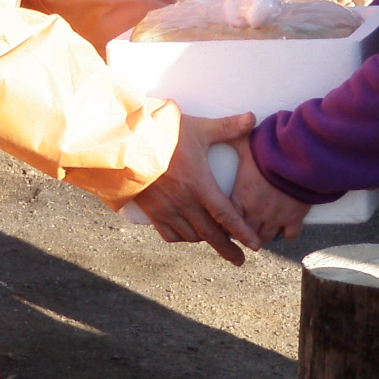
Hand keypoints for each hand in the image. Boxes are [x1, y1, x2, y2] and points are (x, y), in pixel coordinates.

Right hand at [131, 113, 260, 264]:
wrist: (124, 144)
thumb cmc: (163, 134)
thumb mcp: (197, 128)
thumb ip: (226, 127)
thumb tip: (253, 118)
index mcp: (200, 186)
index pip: (227, 215)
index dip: (242, 232)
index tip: (255, 247)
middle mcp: (185, 203)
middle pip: (211, 234)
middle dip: (227, 249)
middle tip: (239, 261)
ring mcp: (166, 210)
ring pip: (191, 236)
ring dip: (204, 241)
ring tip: (215, 242)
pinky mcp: (151, 212)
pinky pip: (169, 234)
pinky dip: (181, 238)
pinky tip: (187, 235)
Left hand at [230, 133, 310, 243]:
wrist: (300, 156)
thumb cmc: (272, 149)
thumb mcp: (247, 143)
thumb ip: (234, 138)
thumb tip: (228, 130)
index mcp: (240, 196)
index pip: (227, 220)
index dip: (227, 220)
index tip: (229, 217)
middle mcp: (255, 212)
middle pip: (246, 233)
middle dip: (245, 230)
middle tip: (248, 223)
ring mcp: (275, 217)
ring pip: (265, 238)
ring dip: (264, 233)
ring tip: (265, 225)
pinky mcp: (294, 218)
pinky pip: (289, 235)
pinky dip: (287, 232)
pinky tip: (286, 224)